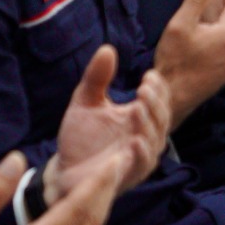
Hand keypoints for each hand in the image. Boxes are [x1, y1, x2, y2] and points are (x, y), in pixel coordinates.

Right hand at [0, 149, 120, 224]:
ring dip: (101, 207)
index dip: (98, 183)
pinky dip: (90, 223)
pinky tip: (88, 207)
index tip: (114, 159)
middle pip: (92, 223)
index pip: (77, 210)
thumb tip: (18, 158)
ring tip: (108, 181)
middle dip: (107, 191)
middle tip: (120, 163)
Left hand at [48, 46, 167, 200]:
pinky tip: (135, 140)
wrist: (63, 172)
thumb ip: (96, 78)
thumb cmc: (80, 137)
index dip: (157, 87)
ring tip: (138, 108)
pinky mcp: (129, 176)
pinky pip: (142, 164)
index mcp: (139, 116)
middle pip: (161, 116)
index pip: (159, 98)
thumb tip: (107, 48)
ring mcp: (139, 156)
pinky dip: (141, 152)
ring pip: (155, 139)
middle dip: (155, 102)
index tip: (148, 75)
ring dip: (149, 123)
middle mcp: (145, 135)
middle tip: (144, 88)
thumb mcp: (85, 102)